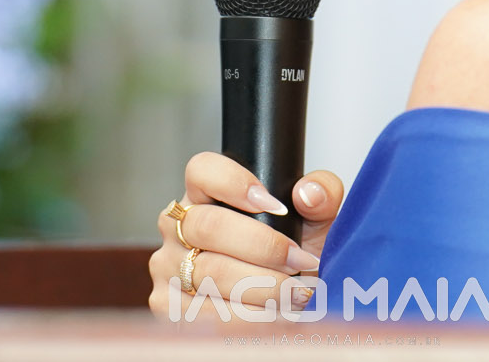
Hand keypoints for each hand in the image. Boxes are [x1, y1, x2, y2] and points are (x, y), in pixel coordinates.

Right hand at [147, 152, 346, 323]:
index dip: (234, 182)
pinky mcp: (168, 308)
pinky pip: (204, 314)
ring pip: (209, 273)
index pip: (202, 170)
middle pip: (209, 226)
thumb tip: (307, 194)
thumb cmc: (293, 258)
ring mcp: (167, 267)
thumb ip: (321, 193)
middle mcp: (178, 227)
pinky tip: (273, 318)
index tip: (275, 205)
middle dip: (263, 247)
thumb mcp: (314, 221)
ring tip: (296, 295)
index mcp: (204, 195)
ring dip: (261, 288)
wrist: (285, 307)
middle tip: (300, 262)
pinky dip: (246, 318)